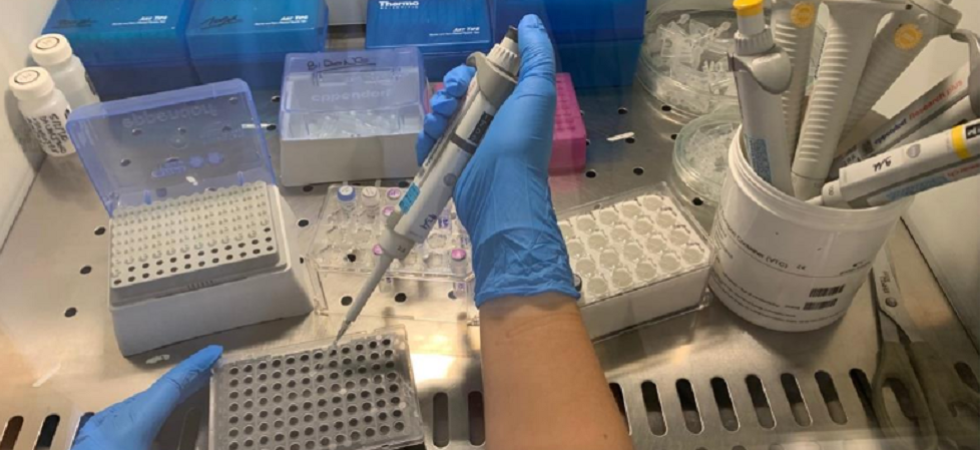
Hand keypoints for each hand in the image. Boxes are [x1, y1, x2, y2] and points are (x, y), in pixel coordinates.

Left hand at [72, 346, 222, 449]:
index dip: (195, 366)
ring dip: (170, 398)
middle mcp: (117, 417)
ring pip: (143, 404)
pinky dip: (153, 412)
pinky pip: (131, 417)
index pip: (171, 385)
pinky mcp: (96, 438)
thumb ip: (180, 444)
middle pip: (158, 391)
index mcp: (134, 421)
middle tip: (215, 370)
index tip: (215, 351)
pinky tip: (161, 422)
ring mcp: (104, 427)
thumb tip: (210, 442)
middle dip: (187, 380)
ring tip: (195, 394)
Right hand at [416, 15, 577, 306]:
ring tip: (441, 121)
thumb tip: (527, 21)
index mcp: (512, 105)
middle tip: (452, 98)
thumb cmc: (520, 143)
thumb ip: (537, 55)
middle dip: (452, 88)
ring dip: (437, 110)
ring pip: (442, 114)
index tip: (471, 74)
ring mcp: (468, 144)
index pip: (486, 76)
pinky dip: (427, 135)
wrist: (501, 195)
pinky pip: (429, 140)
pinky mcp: (448, 164)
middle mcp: (491, 123)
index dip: (474, 69)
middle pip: (461, 92)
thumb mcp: (537, 92)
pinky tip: (432, 137)